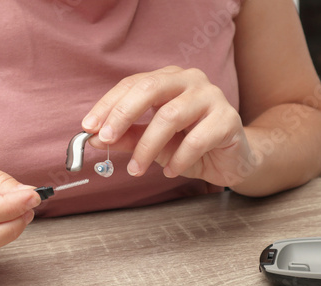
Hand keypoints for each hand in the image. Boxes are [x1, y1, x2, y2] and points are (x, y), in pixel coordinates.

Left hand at [82, 66, 251, 186]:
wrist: (232, 158)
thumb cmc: (189, 145)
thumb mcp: (152, 142)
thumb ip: (127, 137)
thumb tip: (94, 139)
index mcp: (168, 79)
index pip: (132, 84)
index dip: (108, 105)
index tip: (88, 127)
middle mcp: (190, 80)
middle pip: (150, 88)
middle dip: (122, 115)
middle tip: (105, 140)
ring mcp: (212, 97)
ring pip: (170, 115)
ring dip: (147, 147)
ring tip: (136, 169)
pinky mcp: (228, 119)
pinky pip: (196, 139)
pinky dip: (178, 159)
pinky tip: (170, 171)